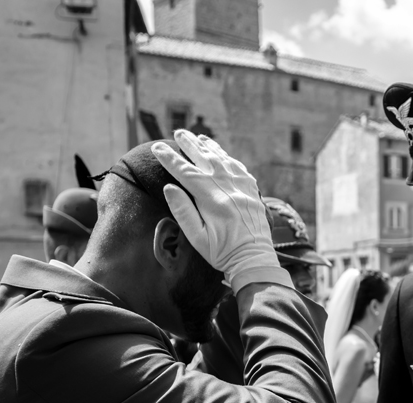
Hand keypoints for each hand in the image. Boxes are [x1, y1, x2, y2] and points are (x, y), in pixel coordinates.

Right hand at [151, 130, 289, 292]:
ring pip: (225, 161)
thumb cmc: (222, 253)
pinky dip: (230, 159)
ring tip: (199, 137)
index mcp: (214, 202)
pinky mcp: (253, 194)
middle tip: (178, 132)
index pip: (187, 173)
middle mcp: (230, 191)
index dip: (171, 159)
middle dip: (191, 145)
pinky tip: (223, 155)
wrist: (254, 260)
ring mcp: (244, 190)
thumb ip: (183, 211)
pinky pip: (241, 169)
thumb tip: (169, 187)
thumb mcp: (197, 238)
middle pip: (207, 160)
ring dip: (211, 148)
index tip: (158, 148)